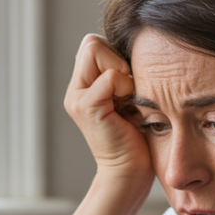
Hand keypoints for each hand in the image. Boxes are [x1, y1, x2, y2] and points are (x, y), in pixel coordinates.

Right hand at [63, 34, 152, 181]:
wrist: (130, 173)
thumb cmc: (138, 138)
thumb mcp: (130, 99)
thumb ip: (123, 76)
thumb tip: (138, 48)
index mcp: (84, 86)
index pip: (93, 43)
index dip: (115, 57)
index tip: (128, 86)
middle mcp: (75, 90)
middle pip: (92, 42)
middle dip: (116, 61)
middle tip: (127, 93)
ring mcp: (77, 98)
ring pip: (96, 49)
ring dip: (121, 72)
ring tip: (127, 100)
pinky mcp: (86, 107)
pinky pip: (110, 76)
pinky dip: (125, 87)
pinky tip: (128, 109)